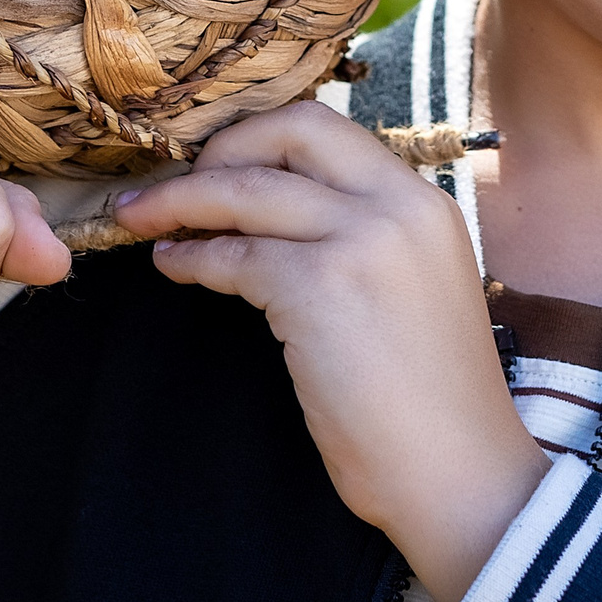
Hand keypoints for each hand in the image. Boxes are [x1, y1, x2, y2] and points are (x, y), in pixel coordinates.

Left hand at [114, 106, 547, 601]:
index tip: (220, 164)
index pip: (330, 128)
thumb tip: (277, 219)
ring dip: (180, 199)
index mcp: (424, 203)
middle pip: (291, 131)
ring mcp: (362, 241)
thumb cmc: (432, 403)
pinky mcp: (321, 289)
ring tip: (140, 218)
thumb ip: (366, 241)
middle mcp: (399, 205)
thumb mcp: (413, 290)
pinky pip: (235, 255)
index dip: (261, 138)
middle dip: (220, 148)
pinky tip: (174, 267)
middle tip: (175, 183)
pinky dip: (193, 257)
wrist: (461, 474)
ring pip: (247, 189)